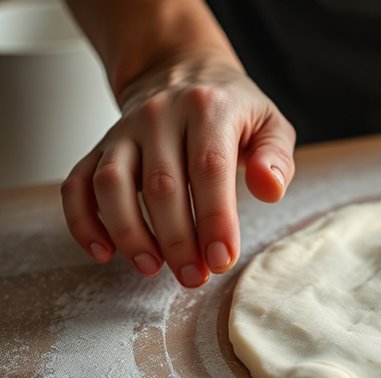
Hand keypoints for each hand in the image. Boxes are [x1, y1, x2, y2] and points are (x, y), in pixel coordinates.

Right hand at [60, 51, 295, 286]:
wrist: (181, 70)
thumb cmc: (233, 110)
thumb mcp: (270, 124)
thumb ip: (276, 158)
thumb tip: (271, 189)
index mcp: (209, 109)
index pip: (209, 168)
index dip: (214, 218)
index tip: (221, 259)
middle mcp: (160, 116)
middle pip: (161, 185)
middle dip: (177, 240)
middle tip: (194, 276)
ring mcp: (124, 130)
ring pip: (111, 185)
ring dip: (129, 233)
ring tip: (152, 269)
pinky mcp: (100, 146)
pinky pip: (78, 184)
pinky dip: (83, 221)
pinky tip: (103, 252)